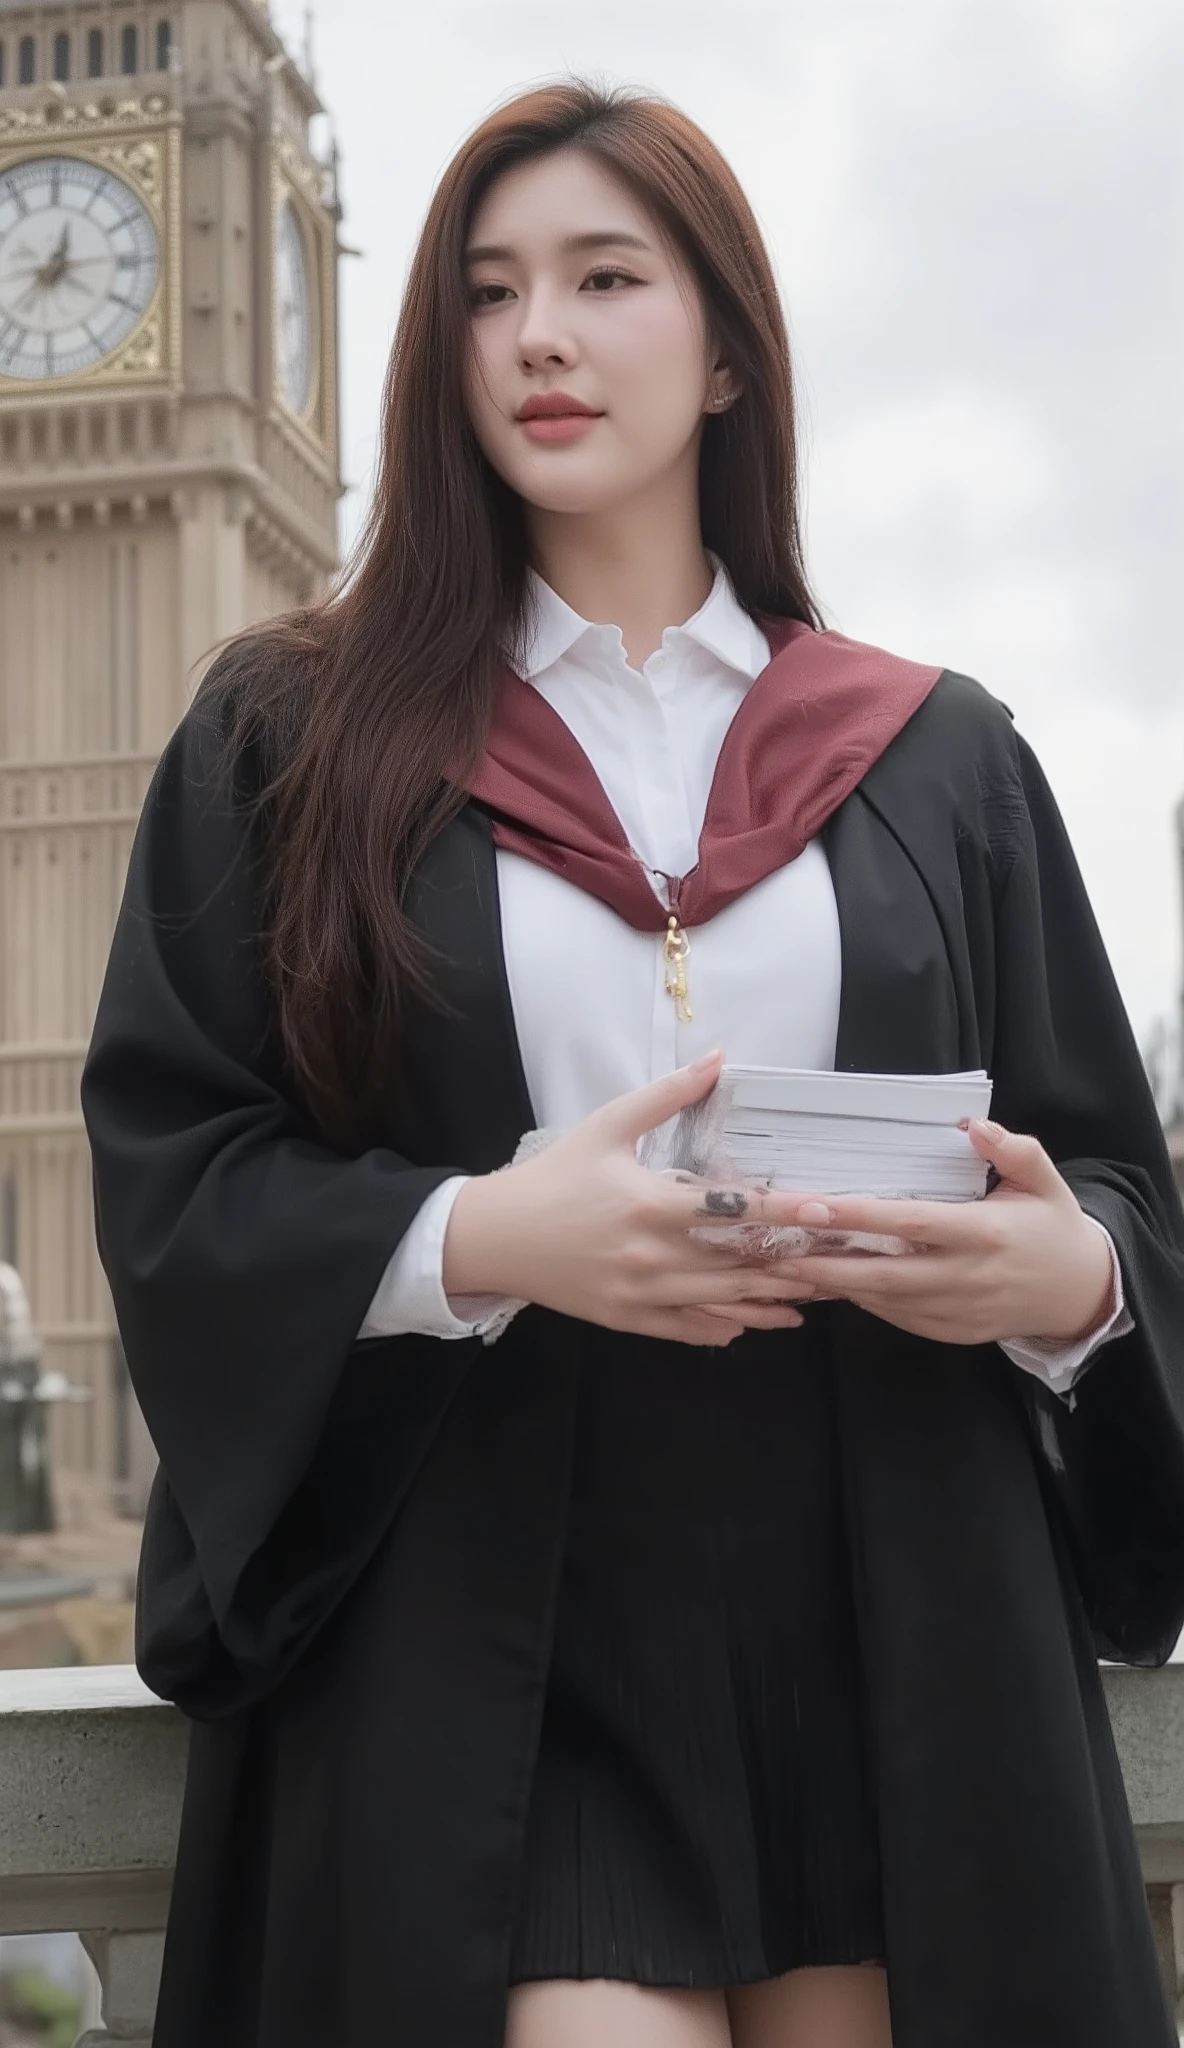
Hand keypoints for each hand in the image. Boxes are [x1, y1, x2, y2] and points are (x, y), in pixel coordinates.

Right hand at [443, 1048, 819, 1346]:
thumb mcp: (607, 1126)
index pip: (732, 1211)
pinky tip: (754, 1320)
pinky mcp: (626, 1320)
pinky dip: (724, 1326)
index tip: (827, 1212)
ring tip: (813, 1295)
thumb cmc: (553, 1177)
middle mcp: (650, 1255)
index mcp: (649, 1204)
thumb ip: (667, 1095)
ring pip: (720, 1302)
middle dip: (790, 1264)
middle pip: (737, 1264)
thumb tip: (717, 1057)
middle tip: (836, 1260)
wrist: (495, 1236)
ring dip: (770, 1300)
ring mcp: (639, 1294)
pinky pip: (687, 1329)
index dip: (785, 1212)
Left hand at [770, 1119, 1115, 1346]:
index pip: (910, 1223)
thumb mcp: (1045, 1181)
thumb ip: (1012, 1151)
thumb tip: (972, 1125)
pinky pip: (898, 1318)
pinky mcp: (952, 1332)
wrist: (1080, 1293)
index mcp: (983, 1233)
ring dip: (834, 1286)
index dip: (858, 1216)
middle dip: (825, 1264)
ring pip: (884, 1301)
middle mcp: (965, 1276)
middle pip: (883, 1274)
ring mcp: (957, 1311)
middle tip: (774, 1252)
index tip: (812, 1206)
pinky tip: (829, 1284)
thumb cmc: (1054, 1227)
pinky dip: (863, 1303)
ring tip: (785, 1269)